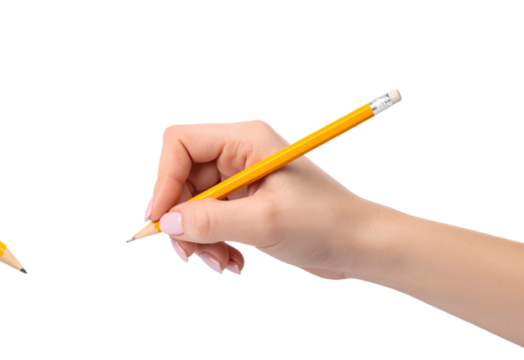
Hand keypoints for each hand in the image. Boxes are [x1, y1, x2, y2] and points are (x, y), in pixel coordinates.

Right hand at [145, 119, 374, 279]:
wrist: (364, 246)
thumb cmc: (325, 224)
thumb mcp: (263, 223)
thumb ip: (210, 221)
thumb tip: (165, 223)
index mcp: (245, 140)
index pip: (181, 144)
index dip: (164, 180)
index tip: (160, 219)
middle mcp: (239, 153)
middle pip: (182, 179)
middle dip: (182, 220)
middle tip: (189, 255)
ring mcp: (241, 179)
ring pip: (192, 205)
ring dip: (199, 239)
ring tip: (219, 264)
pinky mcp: (245, 203)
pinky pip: (209, 221)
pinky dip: (214, 245)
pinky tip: (233, 263)